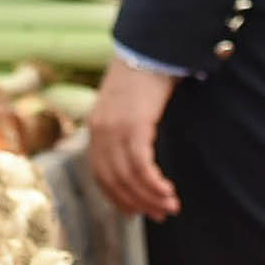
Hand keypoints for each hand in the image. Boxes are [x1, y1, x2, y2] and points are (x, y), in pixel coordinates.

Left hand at [87, 58, 181, 220]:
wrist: (148, 50)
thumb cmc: (142, 79)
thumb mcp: (126, 108)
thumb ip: (125, 131)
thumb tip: (138, 157)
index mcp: (95, 130)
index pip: (100, 175)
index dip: (117, 197)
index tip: (135, 213)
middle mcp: (99, 132)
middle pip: (114, 181)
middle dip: (137, 203)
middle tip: (159, 215)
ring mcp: (114, 130)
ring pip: (128, 177)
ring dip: (150, 197)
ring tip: (169, 207)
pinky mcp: (133, 126)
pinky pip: (141, 166)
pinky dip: (153, 184)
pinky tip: (167, 192)